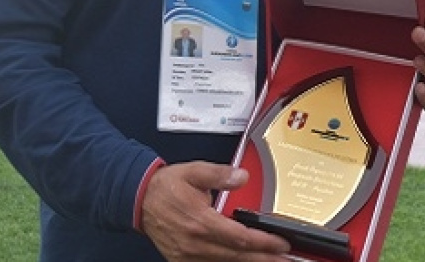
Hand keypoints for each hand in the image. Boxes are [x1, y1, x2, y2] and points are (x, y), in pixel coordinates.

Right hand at [140, 162, 291, 260]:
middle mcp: (195, 243)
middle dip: (264, 259)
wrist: (139, 199)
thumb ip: (220, 174)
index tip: (282, 244)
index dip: (263, 242)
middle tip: (285, 260)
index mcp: (201, 222)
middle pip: (236, 255)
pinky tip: (243, 260)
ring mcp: (187, 255)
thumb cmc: (167, 186)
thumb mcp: (194, 171)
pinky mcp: (182, 259)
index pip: (239, 237)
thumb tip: (242, 176)